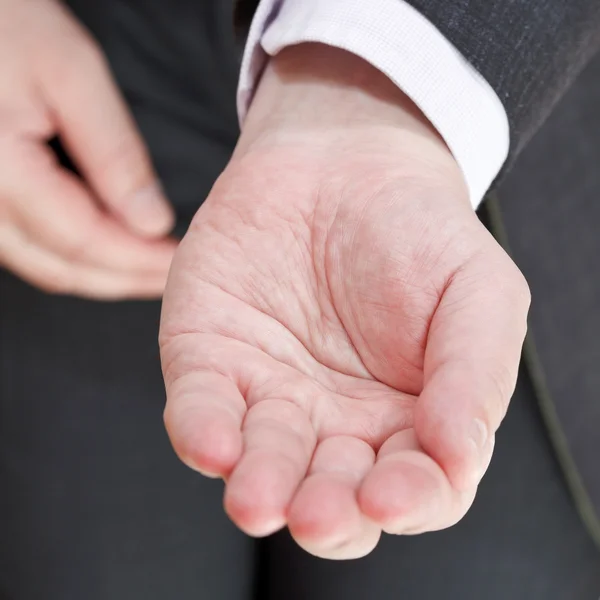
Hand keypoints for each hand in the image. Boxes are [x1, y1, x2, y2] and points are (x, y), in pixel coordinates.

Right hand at [0, 0, 175, 298]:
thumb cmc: (6, 23)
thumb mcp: (72, 74)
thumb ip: (114, 154)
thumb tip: (152, 222)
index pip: (83, 241)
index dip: (138, 259)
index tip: (180, 260)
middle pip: (62, 268)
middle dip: (125, 279)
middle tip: (174, 275)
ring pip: (45, 266)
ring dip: (103, 276)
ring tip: (150, 268)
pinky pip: (30, 249)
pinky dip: (76, 258)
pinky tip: (111, 248)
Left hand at [160, 44, 529, 558]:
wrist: (343, 161)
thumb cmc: (419, 231)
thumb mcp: (479, 292)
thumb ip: (475, 375)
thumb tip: (457, 455)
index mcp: (405, 419)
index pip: (413, 487)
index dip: (407, 501)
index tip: (392, 496)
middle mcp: (334, 421)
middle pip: (329, 495)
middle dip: (324, 513)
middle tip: (317, 513)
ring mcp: (268, 394)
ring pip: (260, 465)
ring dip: (259, 487)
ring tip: (257, 499)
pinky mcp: (211, 359)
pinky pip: (201, 408)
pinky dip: (202, 431)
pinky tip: (213, 444)